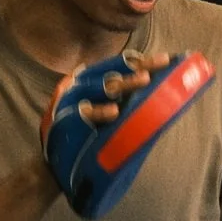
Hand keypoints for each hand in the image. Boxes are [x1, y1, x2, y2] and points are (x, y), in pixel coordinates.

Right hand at [40, 51, 213, 220]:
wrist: (56, 161)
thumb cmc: (85, 135)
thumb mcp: (104, 115)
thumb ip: (126, 104)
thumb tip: (159, 95)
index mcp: (94, 81)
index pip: (121, 68)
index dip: (143, 62)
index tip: (166, 59)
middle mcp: (85, 85)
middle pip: (117, 73)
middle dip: (140, 68)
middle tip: (163, 63)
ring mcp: (76, 100)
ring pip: (105, 87)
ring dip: (125, 83)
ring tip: (145, 79)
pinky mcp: (68, 119)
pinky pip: (87, 114)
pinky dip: (100, 112)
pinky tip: (114, 112)